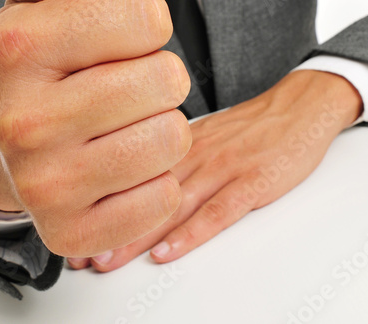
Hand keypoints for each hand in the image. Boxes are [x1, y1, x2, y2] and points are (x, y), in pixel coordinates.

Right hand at [0, 0, 191, 256]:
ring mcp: (48, 186)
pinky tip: (116, 169)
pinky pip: (163, 195)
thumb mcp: (38, 1)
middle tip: (120, 87)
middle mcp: (24, 121)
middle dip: (156, 78)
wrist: (12, 149)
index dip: (145, 24)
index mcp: (16, 49)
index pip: (146, 17)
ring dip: (160, 126)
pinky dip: (154, 178)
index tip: (118, 38)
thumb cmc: (42, 71)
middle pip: (166, 81)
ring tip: (120, 126)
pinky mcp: (76, 234)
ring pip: (172, 139)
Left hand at [68, 69, 361, 269]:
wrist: (295, 109)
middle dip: (107, 226)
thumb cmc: (249, 127)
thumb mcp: (203, 135)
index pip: (131, 173)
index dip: (99, 203)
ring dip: (137, 235)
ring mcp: (222, 168)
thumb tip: (134, 176)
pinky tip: (168, 251)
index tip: (71, 225)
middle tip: (81, 252)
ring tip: (109, 259)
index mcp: (180, 143)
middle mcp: (194, 153)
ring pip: (172, 205)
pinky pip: (217, 211)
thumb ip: (171, 157)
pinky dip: (191, 234)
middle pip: (143, 192)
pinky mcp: (251, 182)